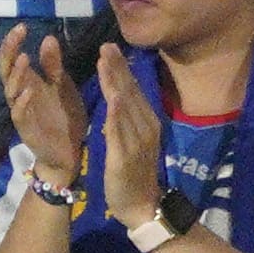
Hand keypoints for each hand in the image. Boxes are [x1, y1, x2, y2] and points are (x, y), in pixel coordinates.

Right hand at [0, 25, 89, 184]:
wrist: (69, 151)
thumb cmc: (64, 116)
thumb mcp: (62, 86)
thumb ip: (54, 65)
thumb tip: (48, 37)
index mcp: (29, 82)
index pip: (15, 58)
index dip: (14, 43)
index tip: (22, 26)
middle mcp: (20, 94)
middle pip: (6, 70)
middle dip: (10, 51)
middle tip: (18, 34)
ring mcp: (21, 111)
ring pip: (10, 90)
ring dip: (17, 74)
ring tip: (25, 58)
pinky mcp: (26, 128)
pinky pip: (19, 114)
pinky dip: (22, 102)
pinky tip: (29, 91)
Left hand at [95, 42, 161, 227]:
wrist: (142, 207)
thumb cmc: (134, 175)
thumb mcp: (133, 141)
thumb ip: (127, 119)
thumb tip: (120, 95)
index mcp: (147, 122)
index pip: (133, 90)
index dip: (121, 68)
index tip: (109, 48)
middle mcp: (146, 127)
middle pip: (130, 92)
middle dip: (117, 68)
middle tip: (106, 45)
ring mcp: (138, 141)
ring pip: (125, 106)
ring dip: (115, 82)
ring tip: (106, 61)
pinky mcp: (126, 156)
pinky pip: (120, 132)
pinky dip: (117, 114)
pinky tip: (113, 98)